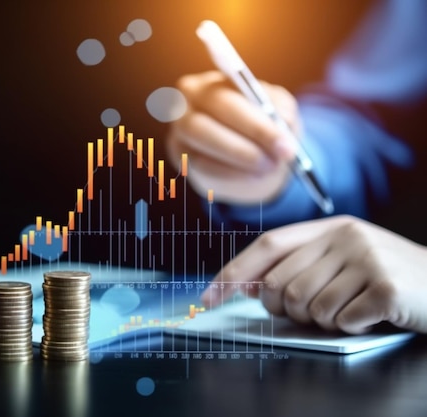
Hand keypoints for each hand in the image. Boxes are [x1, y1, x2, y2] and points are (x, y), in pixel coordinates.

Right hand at [166, 70, 299, 203]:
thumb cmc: (258, 123)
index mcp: (208, 83)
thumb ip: (279, 109)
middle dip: (244, 145)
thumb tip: (282, 121)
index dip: (255, 123)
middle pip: (205, 123)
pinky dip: (230, 172)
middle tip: (276, 159)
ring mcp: (178, 130)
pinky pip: (200, 165)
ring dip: (238, 158)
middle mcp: (185, 102)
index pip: (226, 99)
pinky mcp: (180, 155)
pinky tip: (251, 175)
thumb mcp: (275, 109)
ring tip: (267, 167)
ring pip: (200, 144)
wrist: (241, 153)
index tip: (284, 143)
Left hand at [201, 215, 426, 333]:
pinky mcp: (386, 287)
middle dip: (287, 309)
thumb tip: (247, 285)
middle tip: (315, 310)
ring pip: (308, 307)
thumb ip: (299, 266)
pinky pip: (342, 320)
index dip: (234, 272)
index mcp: (329, 228)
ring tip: (349, 309)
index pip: (267, 246)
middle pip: (281, 285)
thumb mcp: (342, 260)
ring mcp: (367, 259)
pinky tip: (370, 315)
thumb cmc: (384, 277)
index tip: (208, 297)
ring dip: (324, 320)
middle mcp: (345, 236)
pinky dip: (351, 327)